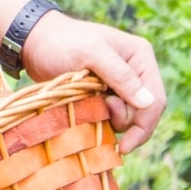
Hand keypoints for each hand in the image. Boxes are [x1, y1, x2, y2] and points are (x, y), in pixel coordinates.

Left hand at [20, 11, 166, 153]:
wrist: (35, 43)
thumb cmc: (61, 43)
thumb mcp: (90, 53)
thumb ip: (120, 76)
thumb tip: (149, 103)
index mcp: (140, 56)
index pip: (155, 100)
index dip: (143, 126)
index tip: (123, 146)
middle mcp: (136, 70)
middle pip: (143, 113)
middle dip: (123, 120)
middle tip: (98, 110)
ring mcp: (121, 83)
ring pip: (128, 118)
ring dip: (110, 121)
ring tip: (89, 106)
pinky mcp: (106, 94)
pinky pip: (113, 117)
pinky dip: (102, 120)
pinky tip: (87, 114)